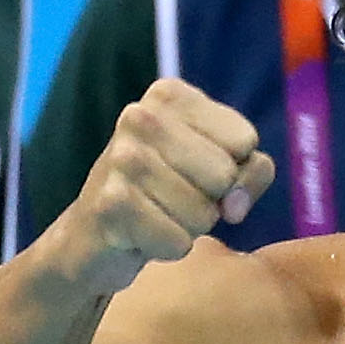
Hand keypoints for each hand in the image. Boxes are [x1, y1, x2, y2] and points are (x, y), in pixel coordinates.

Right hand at [55, 78, 271, 296]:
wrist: (92, 233)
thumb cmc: (165, 192)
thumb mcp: (217, 166)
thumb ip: (252, 172)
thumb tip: (232, 208)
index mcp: (168, 95)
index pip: (244, 141)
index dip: (233, 170)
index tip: (197, 172)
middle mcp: (140, 116)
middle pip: (224, 176)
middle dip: (209, 200)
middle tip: (173, 197)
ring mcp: (122, 158)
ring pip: (204, 213)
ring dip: (188, 227)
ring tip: (156, 214)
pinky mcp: (111, 203)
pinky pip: (178, 241)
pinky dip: (168, 248)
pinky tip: (141, 235)